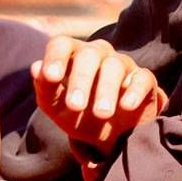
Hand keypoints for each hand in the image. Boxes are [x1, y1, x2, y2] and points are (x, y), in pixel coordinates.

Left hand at [31, 38, 163, 152]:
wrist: (113, 136)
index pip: (62, 44)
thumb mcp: (56, 107)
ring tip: (101, 114)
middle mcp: (99, 54)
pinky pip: (142, 78)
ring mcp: (124, 65)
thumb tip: (36, 68)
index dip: (56, 57)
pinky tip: (126, 106)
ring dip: (106, 89)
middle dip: (81, 80)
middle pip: (89, 54)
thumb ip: (45, 89)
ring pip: (115, 65)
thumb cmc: (79, 116)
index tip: (52, 77)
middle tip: (76, 107)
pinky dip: (135, 90)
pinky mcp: (145, 79)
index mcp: (73, 56)